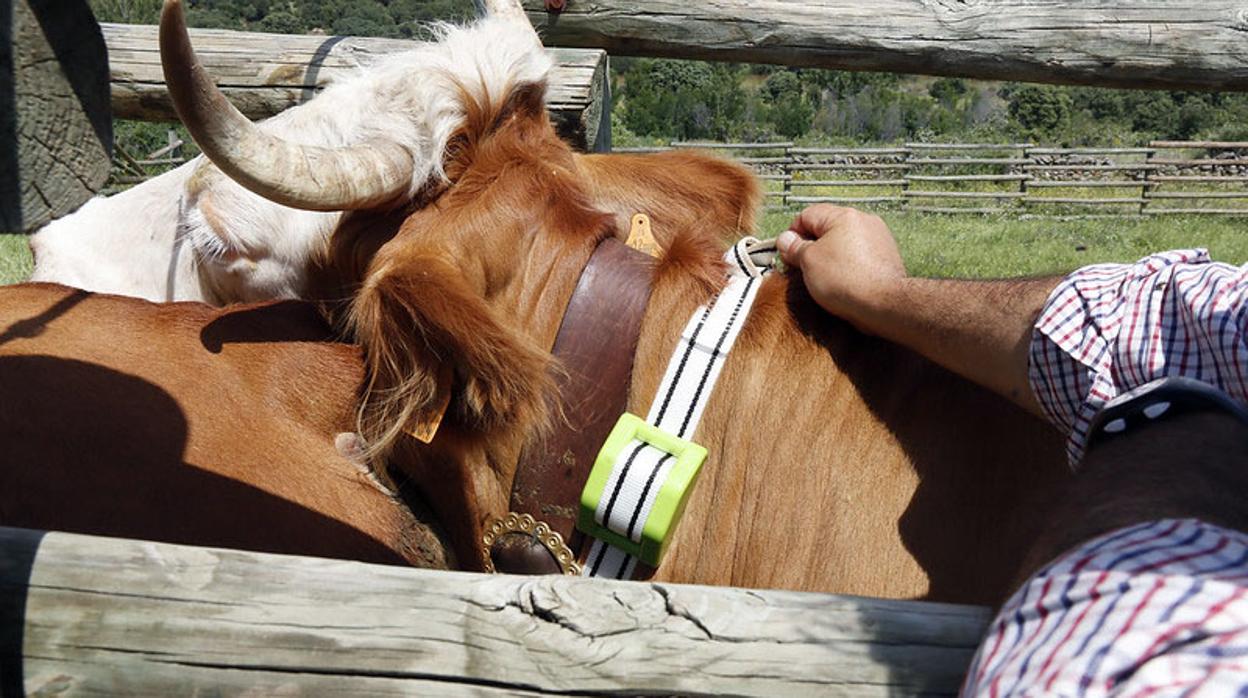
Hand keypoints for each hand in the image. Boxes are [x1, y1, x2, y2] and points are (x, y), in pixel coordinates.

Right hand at [775, 205, 906, 331]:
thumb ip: (794, 247)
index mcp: (843, 215)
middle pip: (826, 228)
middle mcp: (863, 221)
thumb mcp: (808, 262)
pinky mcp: (886, 256)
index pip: (807, 215)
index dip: (792, 234)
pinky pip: (859, 256)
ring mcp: (878, 238)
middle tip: (803, 268)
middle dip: (812, 247)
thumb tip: (785, 240)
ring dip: (830, 256)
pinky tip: (843, 282)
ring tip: (824, 278)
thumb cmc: (846, 281)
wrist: (883, 304)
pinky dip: (848, 266)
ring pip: (843, 242)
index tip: (788, 253)